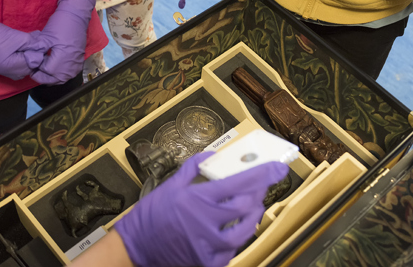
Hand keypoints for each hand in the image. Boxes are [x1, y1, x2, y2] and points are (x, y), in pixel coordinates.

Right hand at [0, 6, 45, 79]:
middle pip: (29, 68)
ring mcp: (3, 71)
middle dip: (34, 56)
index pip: (33, 64)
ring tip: (29, 46)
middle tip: (36, 44)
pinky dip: (22, 59)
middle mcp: (8, 73)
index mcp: (11, 67)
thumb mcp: (17, 37)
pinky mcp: (1, 67)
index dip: (38, 53)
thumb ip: (32, 43)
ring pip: (24, 68)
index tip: (40, 44)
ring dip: (28, 58)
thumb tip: (44, 47)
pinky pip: (17, 67)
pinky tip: (22, 50)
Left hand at [31, 0, 94, 84]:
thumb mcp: (45, 38)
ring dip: (51, 78)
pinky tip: (52, 69)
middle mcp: (71, 65)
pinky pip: (68, 74)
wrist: (76, 16)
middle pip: (54, 79)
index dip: (36, 70)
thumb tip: (31, 63)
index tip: (29, 66)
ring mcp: (76, 64)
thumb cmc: (60, 24)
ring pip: (62, 78)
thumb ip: (37, 52)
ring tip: (41, 71)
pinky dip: (59, 74)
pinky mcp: (78, 61)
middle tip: (33, 70)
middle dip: (43, 77)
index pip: (46, 72)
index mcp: (63, 59)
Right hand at [115, 152, 288, 266]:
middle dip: (258, 194)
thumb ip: (193, 168)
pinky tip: (235, 231)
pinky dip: (236, 241)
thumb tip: (212, 155)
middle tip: (261, 187)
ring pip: (242, 232)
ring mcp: (206, 245)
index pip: (238, 183)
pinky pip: (230, 252)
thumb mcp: (170, 185)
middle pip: (245, 206)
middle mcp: (204, 222)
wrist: (134, 246)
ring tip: (253, 209)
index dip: (262, 174)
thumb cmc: (150, 215)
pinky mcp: (205, 263)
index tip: (277, 167)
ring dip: (252, 218)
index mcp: (197, 199)